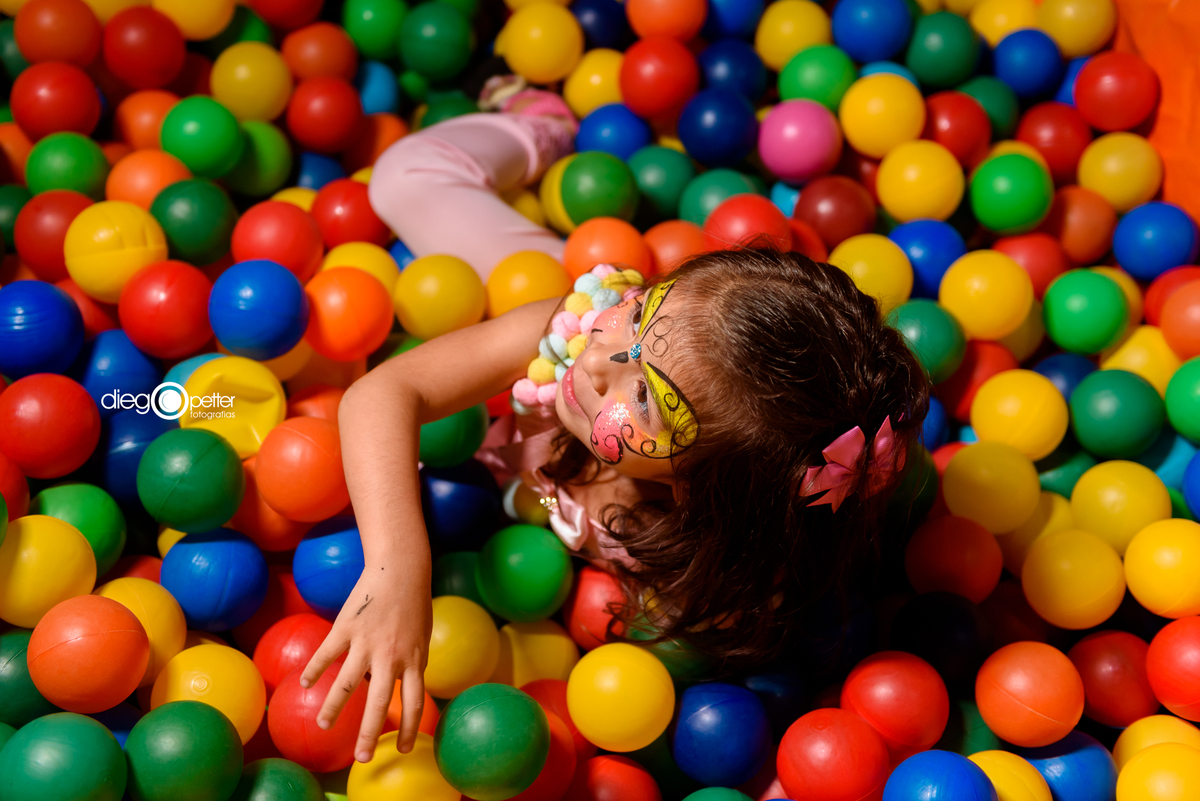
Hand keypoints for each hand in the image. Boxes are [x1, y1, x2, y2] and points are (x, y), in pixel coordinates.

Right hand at [300, 564, 432, 760]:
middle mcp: (391, 656)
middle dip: (370, 734)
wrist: (401, 568)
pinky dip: (314, 669)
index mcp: (413, 659)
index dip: (409, 727)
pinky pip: (327, 654)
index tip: (402, 748)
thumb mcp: (420, 636)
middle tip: (362, 758)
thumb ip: (409, 661)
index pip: (415, 702)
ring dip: (334, 708)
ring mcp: (367, 643)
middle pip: (380, 703)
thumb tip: (394, 684)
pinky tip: (304, 682)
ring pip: (347, 684)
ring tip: (324, 725)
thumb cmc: (413, 602)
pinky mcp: (347, 627)